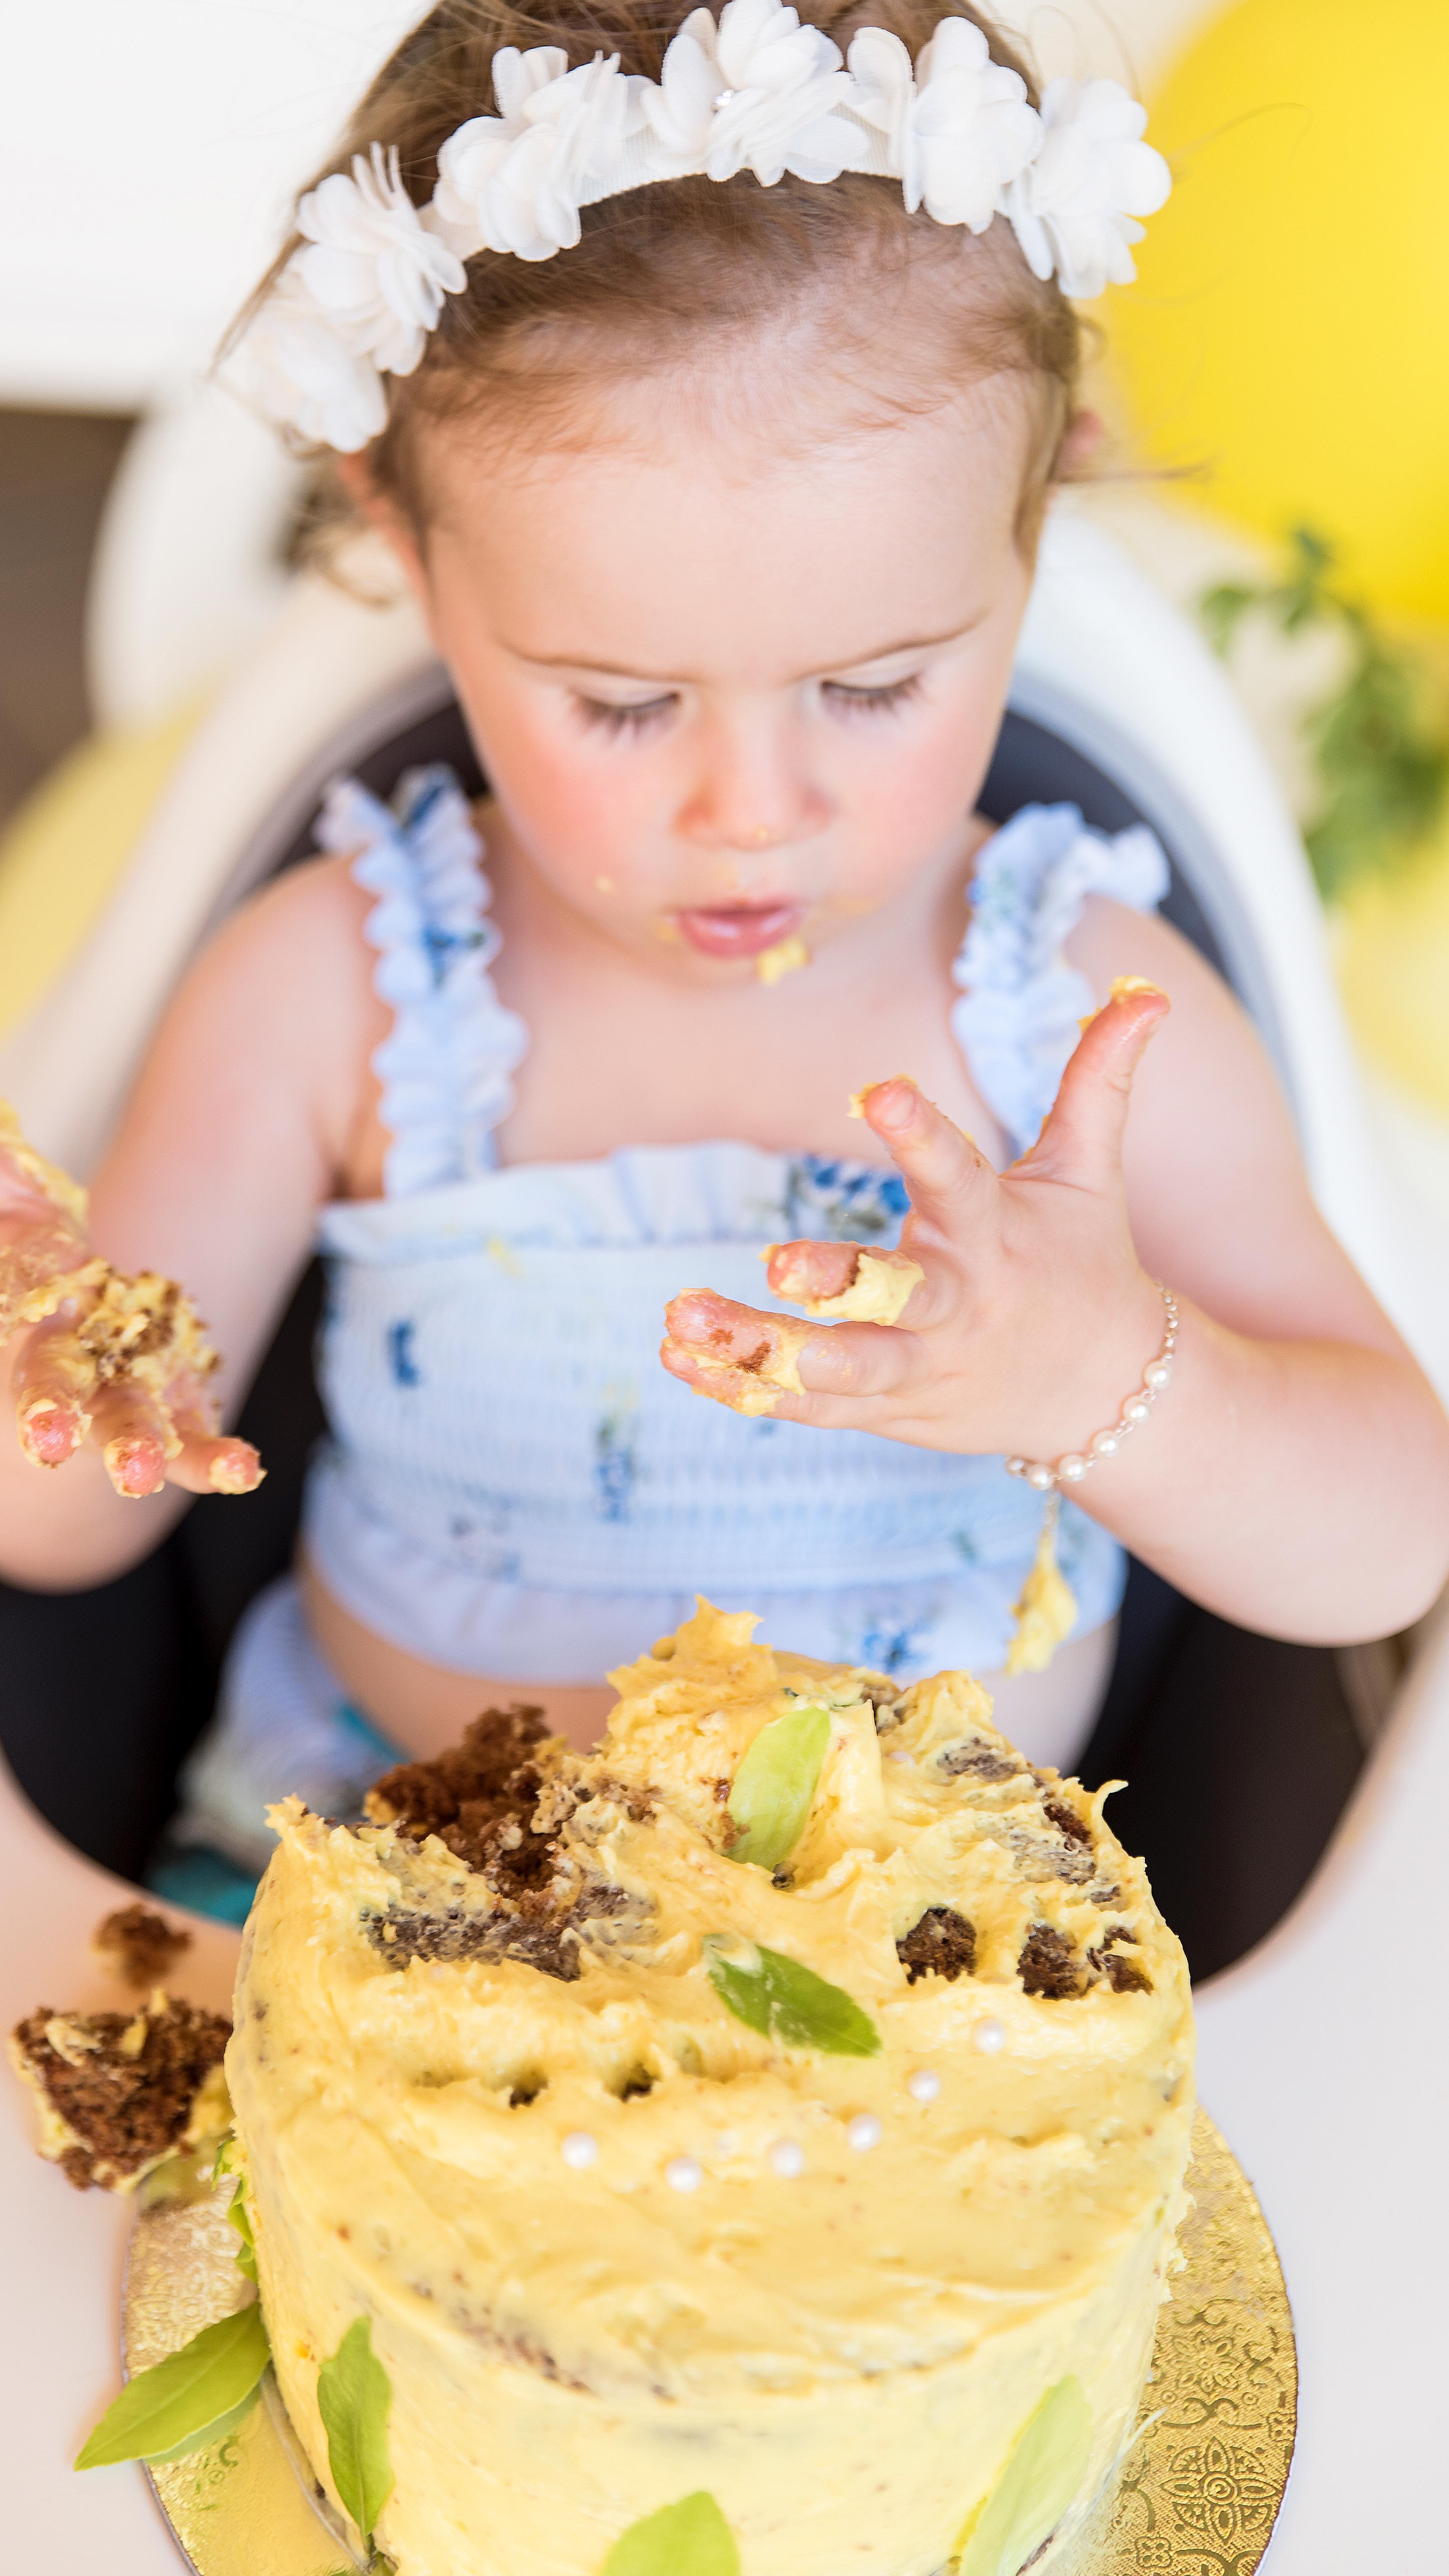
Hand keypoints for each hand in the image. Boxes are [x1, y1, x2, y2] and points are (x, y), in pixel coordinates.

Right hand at [0, 1103, 262, 1499]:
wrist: (64, 1283)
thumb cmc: (22, 1230)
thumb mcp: (12, 1197)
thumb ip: (7, 1176)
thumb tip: (6, 1150)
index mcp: (27, 1301)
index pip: (19, 1325)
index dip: (29, 1375)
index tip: (39, 1421)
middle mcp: (66, 1355)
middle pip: (55, 1386)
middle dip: (50, 1414)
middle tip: (49, 1449)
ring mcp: (117, 1384)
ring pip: (122, 1421)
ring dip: (132, 1449)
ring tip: (139, 1480)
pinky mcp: (168, 1399)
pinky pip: (190, 1435)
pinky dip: (214, 1458)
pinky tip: (245, 1471)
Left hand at [661, 981, 1170, 1460]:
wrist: (1106, 1393)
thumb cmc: (1082, 1262)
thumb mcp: (1090, 1171)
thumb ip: (1098, 1080)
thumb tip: (1144, 991)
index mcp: (996, 1237)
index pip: (959, 1178)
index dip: (920, 1132)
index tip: (877, 1086)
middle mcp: (957, 1307)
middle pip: (896, 1301)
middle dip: (839, 1286)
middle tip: (774, 1263)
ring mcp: (922, 1369)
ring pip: (839, 1368)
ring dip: (759, 1348)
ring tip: (682, 1322)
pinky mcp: (891, 1411)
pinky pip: (813, 1410)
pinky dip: (748, 1390)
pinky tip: (682, 1362)